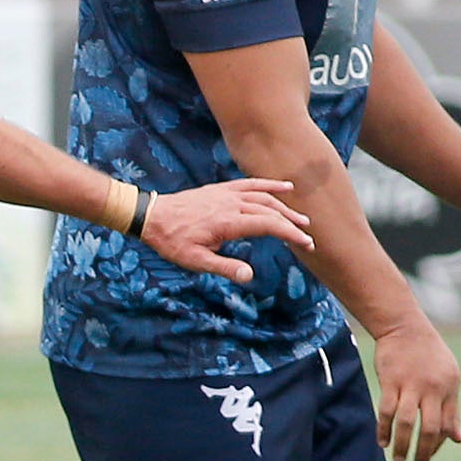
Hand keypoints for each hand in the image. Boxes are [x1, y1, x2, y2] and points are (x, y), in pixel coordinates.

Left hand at [136, 178, 310, 283]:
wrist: (153, 216)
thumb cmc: (172, 242)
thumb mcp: (195, 261)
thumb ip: (224, 267)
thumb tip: (248, 276)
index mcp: (228, 222)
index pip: (269, 225)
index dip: (290, 234)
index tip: (307, 244)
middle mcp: (231, 204)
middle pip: (270, 211)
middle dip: (292, 224)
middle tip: (308, 238)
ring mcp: (227, 194)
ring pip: (264, 197)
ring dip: (285, 207)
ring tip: (302, 219)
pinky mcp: (222, 189)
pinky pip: (251, 184)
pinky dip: (269, 185)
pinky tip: (286, 187)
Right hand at [370, 319, 460, 460]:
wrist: (406, 328)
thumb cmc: (429, 355)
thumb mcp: (449, 379)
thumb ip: (452, 410)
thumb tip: (458, 440)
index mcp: (449, 389)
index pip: (446, 425)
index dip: (438, 445)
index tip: (428, 456)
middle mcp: (432, 389)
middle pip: (430, 429)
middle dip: (424, 453)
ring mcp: (410, 385)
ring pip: (406, 423)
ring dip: (401, 444)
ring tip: (397, 459)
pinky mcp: (390, 381)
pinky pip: (386, 411)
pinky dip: (383, 429)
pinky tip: (381, 441)